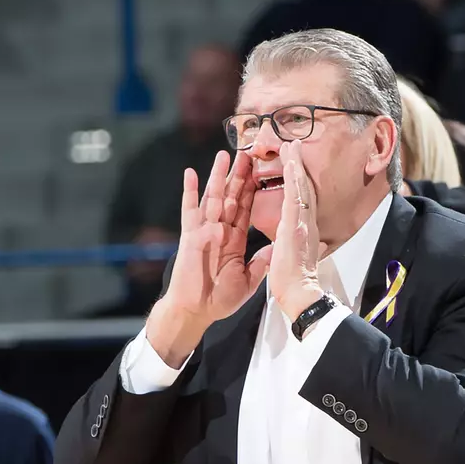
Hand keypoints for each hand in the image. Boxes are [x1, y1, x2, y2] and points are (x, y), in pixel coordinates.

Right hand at [148, 150, 259, 360]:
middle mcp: (219, 231)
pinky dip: (190, 192)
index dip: (254, 190)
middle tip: (247, 152)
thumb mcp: (248, 281)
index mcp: (234, 240)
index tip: (262, 172)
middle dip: (239, 175)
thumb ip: (260, 263)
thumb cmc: (218, 299)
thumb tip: (275, 248)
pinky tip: (190, 173)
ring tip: (224, 154)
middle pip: (231, 197)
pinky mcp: (190, 237)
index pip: (246, 209)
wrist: (196, 311)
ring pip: (213, 198)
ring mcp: (203, 232)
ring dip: (218, 176)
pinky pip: (189, 211)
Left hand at [252, 140, 332, 323]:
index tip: (294, 165)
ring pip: (298, 188)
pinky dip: (293, 179)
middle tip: (294, 145)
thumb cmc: (294, 282)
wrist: (299, 295)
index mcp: (300, 230)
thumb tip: (301, 244)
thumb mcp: (292, 258)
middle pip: (301, 188)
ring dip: (295, 165)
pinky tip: (291, 163)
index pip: (298, 200)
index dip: (296, 182)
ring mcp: (301, 223)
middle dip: (297, 166)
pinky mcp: (295, 226)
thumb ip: (295, 247)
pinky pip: (294, 197)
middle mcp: (304, 223)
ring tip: (291, 145)